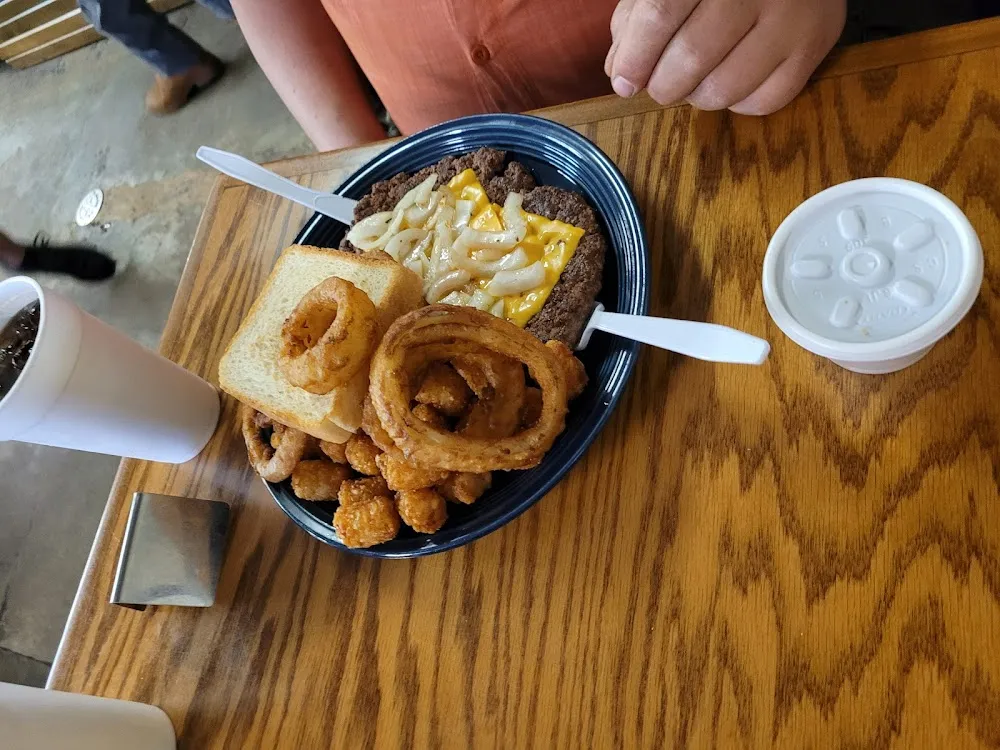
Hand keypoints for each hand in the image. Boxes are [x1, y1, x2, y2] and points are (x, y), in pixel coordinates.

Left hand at [605, 0, 845, 114]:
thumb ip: (639, 17)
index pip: (660, 14)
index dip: (635, 57)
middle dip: (662, 85)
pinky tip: (732, 80)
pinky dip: (737, 103)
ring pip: (725, 88)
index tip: (624, 82)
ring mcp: (790, 16)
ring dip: (697, 98)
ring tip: (695, 82)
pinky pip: (764, 101)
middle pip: (691, 56)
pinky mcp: (816, 43)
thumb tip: (620, 73)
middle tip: (660, 85)